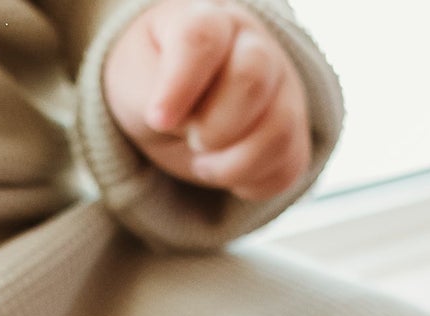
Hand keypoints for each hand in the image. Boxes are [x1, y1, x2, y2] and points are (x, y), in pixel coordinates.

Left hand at [104, 0, 311, 202]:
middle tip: (192, 139)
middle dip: (214, 126)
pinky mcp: (295, 132)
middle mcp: (254, 45)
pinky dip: (252, 183)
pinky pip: (287, 167)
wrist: (178, 104)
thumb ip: (152, 97)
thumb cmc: (152, 83)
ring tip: (204, 164)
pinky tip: (228, 172)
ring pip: (278, 130)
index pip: (202, 38)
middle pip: (252, 80)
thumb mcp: (133, 84)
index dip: (180, 84)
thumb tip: (187, 123)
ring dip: (234, 165)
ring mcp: (282, 88)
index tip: (158, 120)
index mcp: (207, 18)